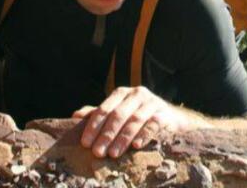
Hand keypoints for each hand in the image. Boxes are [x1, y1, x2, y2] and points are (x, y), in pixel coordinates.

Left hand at [73, 86, 200, 158]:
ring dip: (122, 138)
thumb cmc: (138, 116)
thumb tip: (74, 116)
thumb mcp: (118, 113)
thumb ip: (98, 114)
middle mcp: (136, 94)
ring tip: (113, 154)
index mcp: (122, 93)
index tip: (85, 143)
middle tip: (97, 152)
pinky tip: (136, 146)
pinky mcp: (164, 113)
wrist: (171, 118)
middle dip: (106, 135)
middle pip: (118, 115)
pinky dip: (144, 135)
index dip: (93, 126)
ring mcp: (152, 102)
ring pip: (134, 120)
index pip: (104, 109)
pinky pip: (153, 124)